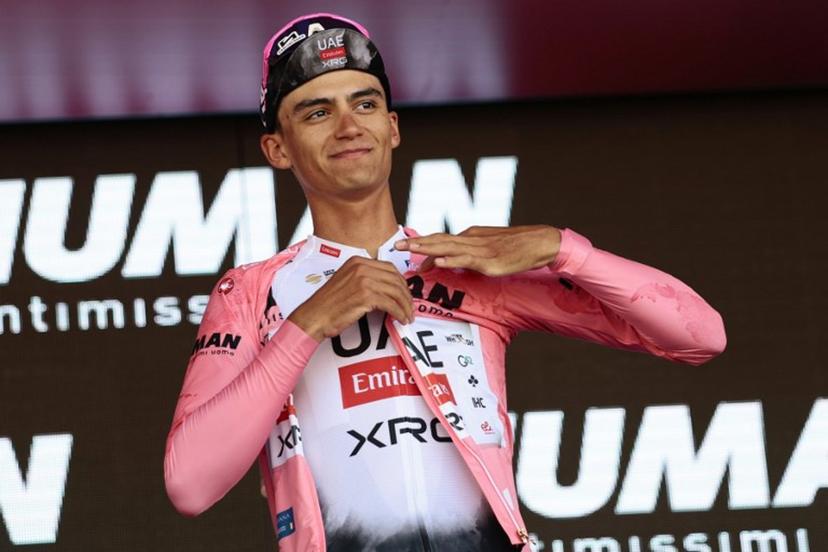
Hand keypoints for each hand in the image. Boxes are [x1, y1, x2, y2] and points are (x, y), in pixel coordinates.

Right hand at [287, 256, 413, 340]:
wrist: (314, 316)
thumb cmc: (328, 304)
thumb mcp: (346, 281)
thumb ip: (364, 279)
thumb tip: (386, 287)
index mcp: (357, 261)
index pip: (389, 268)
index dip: (401, 282)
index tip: (405, 294)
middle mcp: (361, 267)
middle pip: (395, 279)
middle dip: (406, 295)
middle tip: (409, 307)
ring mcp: (363, 280)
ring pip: (396, 291)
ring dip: (405, 306)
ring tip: (407, 316)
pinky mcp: (366, 296)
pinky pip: (391, 304)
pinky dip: (399, 313)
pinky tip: (401, 319)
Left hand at [394, 225, 561, 276]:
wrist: (539, 242)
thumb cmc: (516, 245)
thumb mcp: (489, 246)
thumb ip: (470, 251)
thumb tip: (452, 258)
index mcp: (470, 236)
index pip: (442, 239)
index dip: (424, 243)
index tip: (408, 249)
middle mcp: (472, 239)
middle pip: (440, 239)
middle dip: (418, 243)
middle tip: (398, 245)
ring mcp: (480, 250)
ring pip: (449, 247)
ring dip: (428, 248)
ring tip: (412, 249)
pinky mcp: (490, 262)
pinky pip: (467, 260)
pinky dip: (452, 259)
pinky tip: (440, 260)